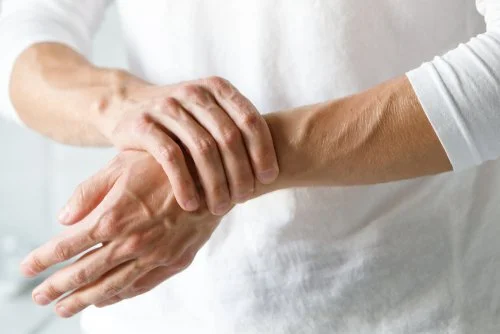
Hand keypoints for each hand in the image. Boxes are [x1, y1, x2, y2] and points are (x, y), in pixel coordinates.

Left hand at [21, 151, 224, 317]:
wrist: (214, 174)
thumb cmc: (166, 164)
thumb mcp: (122, 165)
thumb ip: (90, 192)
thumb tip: (63, 218)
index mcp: (113, 217)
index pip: (66, 246)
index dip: (43, 259)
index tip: (26, 268)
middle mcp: (131, 243)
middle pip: (84, 273)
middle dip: (57, 288)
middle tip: (39, 297)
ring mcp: (155, 256)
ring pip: (112, 286)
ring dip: (84, 300)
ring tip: (65, 309)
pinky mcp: (175, 261)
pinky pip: (142, 286)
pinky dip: (121, 296)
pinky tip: (107, 300)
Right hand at [71, 75, 277, 217]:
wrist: (127, 105)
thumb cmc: (180, 119)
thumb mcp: (209, 114)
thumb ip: (236, 129)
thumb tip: (271, 171)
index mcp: (217, 88)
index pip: (250, 119)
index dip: (263, 151)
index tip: (268, 179)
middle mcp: (194, 92)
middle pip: (228, 137)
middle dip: (240, 173)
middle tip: (243, 199)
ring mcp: (167, 107)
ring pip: (202, 149)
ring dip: (215, 184)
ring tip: (220, 208)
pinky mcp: (142, 124)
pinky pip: (171, 158)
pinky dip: (185, 184)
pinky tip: (191, 205)